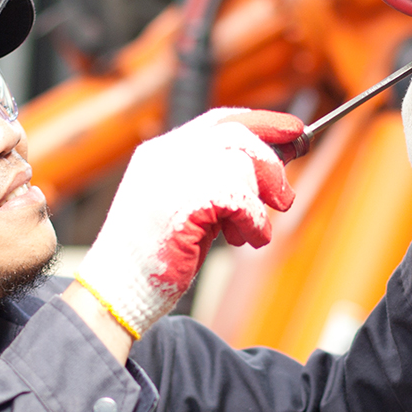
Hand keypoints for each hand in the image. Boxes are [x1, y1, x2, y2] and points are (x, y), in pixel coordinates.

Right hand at [74, 107, 302, 338]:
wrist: (118, 290)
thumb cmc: (155, 256)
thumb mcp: (188, 207)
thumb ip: (219, 182)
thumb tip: (274, 167)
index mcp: (162, 152)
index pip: (220, 120)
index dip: (261, 122)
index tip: (294, 130)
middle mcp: (165, 156)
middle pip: (237, 135)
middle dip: (270, 164)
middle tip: (284, 198)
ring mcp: (170, 177)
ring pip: (241, 165)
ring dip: (259, 204)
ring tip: (250, 233)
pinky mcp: (182, 205)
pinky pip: (240, 200)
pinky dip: (253, 223)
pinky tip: (246, 241)